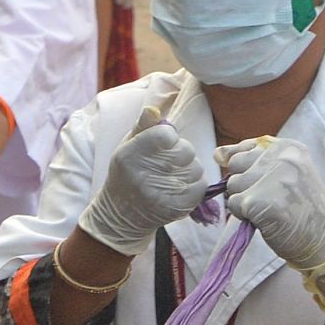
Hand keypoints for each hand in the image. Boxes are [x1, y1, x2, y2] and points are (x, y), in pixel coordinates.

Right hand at [78, 105, 209, 254]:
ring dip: (189, 169)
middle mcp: (143, 175)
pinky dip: (194, 184)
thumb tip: (154, 109)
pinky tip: (180, 187)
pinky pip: (201, 185)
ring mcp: (162, 193)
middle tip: (168, 161)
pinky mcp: (178, 207)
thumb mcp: (126, 147)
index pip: (167, 134)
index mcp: (129, 156)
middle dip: (181, 152)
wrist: (122, 215)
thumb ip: (141, 127)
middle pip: (186, 150)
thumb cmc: (126, 174)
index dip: (169, 137)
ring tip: (173, 175)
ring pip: (196, 167)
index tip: (162, 144)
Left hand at [217, 137, 324, 317]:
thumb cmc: (301, 208)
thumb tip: (217, 154)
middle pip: (235, 165)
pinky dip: (244, 215)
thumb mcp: (286, 174)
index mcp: (289, 147)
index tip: (266, 183)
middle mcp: (281, 158)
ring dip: (244, 201)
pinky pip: (233, 204)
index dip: (247, 168)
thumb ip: (253, 159)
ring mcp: (271, 179)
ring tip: (271, 209)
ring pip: (232, 185)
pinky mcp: (258, 201)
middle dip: (244, 184)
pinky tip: (266, 219)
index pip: (245, 148)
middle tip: (271, 198)